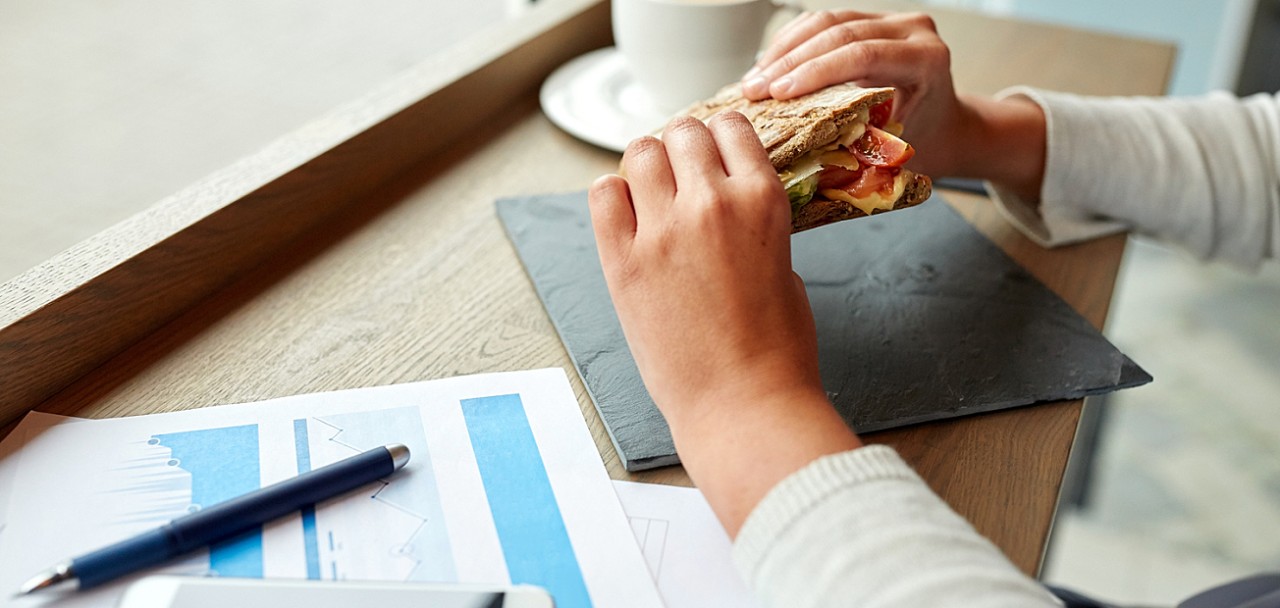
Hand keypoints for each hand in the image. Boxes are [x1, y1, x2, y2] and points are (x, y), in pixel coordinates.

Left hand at [589, 113, 860, 534]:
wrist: (742, 404)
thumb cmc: (777, 349)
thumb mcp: (785, 265)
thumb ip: (755, 222)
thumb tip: (727, 200)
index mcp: (762, 200)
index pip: (730, 127)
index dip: (720, 137)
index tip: (714, 153)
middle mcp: (711, 203)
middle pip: (682, 132)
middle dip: (683, 147)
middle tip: (681, 174)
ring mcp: (662, 231)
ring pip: (640, 152)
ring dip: (646, 165)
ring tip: (651, 193)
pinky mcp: (622, 262)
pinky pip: (602, 195)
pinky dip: (612, 195)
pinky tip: (626, 216)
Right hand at [740, 10, 1047, 200]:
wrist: (945, 126)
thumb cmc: (924, 143)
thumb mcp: (897, 146)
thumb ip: (858, 136)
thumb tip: (800, 140)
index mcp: (927, 59)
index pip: (863, 54)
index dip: (816, 72)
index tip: (779, 93)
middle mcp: (914, 30)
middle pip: (841, 32)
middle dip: (791, 62)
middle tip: (755, 90)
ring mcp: (892, 20)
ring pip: (827, 20)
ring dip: (784, 50)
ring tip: (753, 80)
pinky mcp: (872, 18)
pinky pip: (824, 21)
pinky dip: (792, 42)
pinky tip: (767, 64)